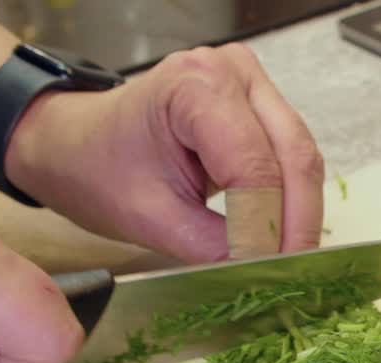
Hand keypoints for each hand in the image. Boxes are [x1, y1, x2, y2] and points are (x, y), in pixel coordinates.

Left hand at [3, 43, 324, 262]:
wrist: (78, 144)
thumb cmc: (98, 169)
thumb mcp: (150, 218)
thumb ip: (213, 245)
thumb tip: (265, 271)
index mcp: (195, 85)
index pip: (255, 166)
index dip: (267, 226)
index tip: (268, 272)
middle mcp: (234, 72)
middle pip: (294, 155)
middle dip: (297, 222)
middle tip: (294, 272)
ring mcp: (254, 84)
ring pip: (303, 158)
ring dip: (300, 212)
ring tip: (288, 258)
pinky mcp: (262, 105)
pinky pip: (294, 158)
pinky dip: (292, 199)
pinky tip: (282, 233)